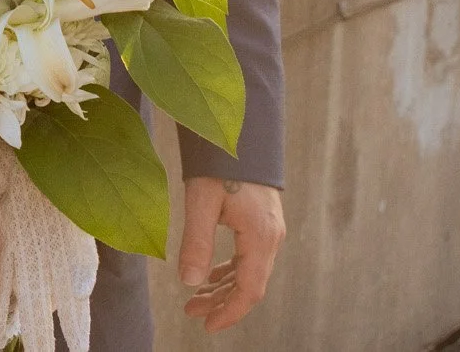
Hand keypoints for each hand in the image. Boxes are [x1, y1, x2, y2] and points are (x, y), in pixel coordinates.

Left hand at [179, 176, 284, 331]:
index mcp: (260, 237)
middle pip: (249, 284)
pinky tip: (210, 274)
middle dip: (221, 303)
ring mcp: (269, 230)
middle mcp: (271, 237)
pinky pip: (248, 257)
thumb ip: (196, 242)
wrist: (241, 132)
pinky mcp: (261, 221)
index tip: (206, 326)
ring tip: (195, 298)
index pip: (249, 290)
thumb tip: (189, 282)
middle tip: (191, 311)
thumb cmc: (220, 164)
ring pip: (249, 271)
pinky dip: (229, 270)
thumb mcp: (201, 201)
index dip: (229, 312)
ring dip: (223, 287)